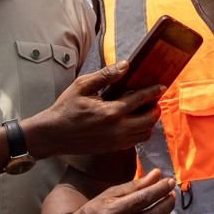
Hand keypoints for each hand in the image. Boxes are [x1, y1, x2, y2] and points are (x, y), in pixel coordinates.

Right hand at [23, 61, 163, 157]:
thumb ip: (105, 75)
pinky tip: (134, 122)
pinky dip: (140, 132)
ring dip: (149, 122)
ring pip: (145, 134)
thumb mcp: (82, 86)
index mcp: (111, 111)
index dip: (153, 92)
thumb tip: (125, 65)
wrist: (52, 135)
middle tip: (154, 100)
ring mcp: (116, 141)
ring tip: (146, 111)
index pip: (140, 100)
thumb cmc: (65, 108)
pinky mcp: (112, 148)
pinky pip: (135, 141)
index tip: (161, 86)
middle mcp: (117, 129)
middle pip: (149, 120)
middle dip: (155, 109)